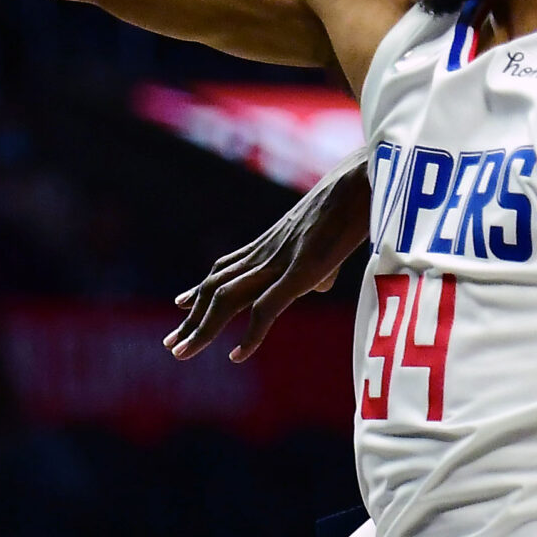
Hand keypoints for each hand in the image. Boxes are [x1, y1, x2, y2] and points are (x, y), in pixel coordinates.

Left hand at [166, 152, 372, 361]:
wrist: (365, 180)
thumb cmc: (354, 204)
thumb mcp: (329, 240)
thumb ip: (321, 266)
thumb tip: (321, 285)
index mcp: (271, 244)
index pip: (224, 269)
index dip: (200, 288)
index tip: (180, 304)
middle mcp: (265, 253)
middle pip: (216, 288)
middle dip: (193, 318)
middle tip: (171, 344)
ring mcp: (279, 262)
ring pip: (227, 299)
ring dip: (203, 328)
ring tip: (182, 352)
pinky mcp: (300, 272)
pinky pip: (266, 308)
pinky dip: (250, 335)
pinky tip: (236, 356)